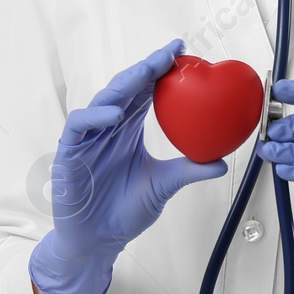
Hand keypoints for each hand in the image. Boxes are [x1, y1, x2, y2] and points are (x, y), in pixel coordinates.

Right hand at [29, 39, 228, 293]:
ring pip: (103, 100)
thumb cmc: (125, 211)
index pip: (144, 91)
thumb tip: (223, 163)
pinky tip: (116, 115)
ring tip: (146, 73)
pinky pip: (79, 126)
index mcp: (128, 129)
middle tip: (169, 53)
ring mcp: (87, 138)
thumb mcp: (163, 186)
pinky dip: (95, 116)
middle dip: (146, 68)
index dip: (160, 70)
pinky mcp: (69, 153)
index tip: (183, 52)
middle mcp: (108, 128)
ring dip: (124, 85)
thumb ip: (188, 170)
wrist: (98, 241)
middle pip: (125, 88)